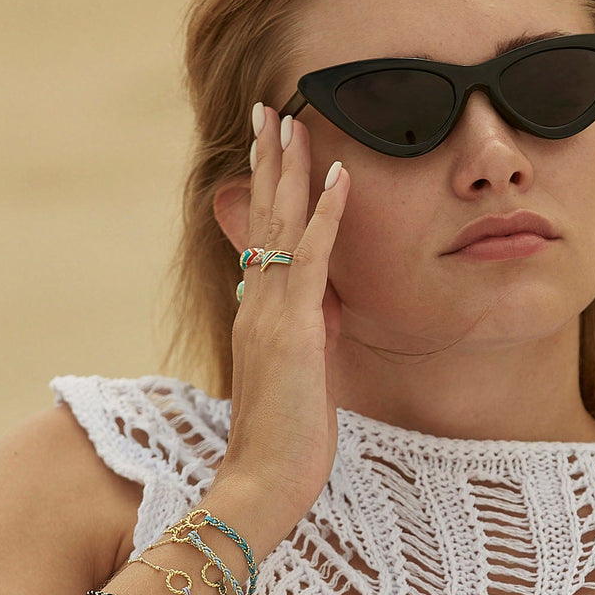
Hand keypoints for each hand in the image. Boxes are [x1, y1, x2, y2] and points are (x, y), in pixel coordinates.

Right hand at [214, 102, 349, 537]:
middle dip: (268, 160)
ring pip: (278, 224)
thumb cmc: (282, 443)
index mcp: (257, 315)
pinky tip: (338, 174)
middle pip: (262, 216)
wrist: (261, 486)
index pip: (261, 236)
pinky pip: (312, 258)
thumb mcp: (298, 378)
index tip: (271, 147)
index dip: (267, 189)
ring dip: (288, 167)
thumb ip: (307, 335)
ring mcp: (271, 314)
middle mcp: (256, 304)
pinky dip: (325, 212)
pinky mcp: (294, 330)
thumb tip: (325, 307)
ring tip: (289, 118)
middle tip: (268, 109)